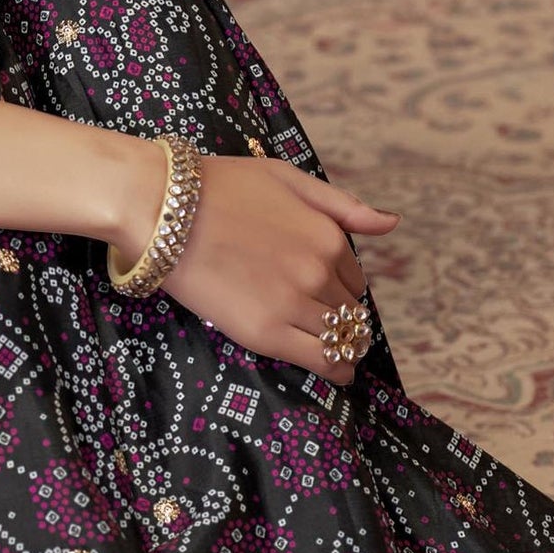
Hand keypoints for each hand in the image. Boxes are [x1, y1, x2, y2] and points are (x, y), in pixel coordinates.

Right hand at [113, 150, 397, 387]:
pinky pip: (321, 360)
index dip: (340, 287)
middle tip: (325, 324)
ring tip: (336, 352)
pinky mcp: (265, 332)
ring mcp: (294, 304)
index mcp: (328, 236)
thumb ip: (341, 205)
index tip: (324, 294)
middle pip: (349, 309)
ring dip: (343, 344)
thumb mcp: (288, 178)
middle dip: (341, 316)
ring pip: (341, 336)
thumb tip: (390, 223)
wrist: (163, 209)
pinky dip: (336, 370)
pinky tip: (340, 374)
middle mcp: (319, 271)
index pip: (354, 277)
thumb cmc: (219, 187)